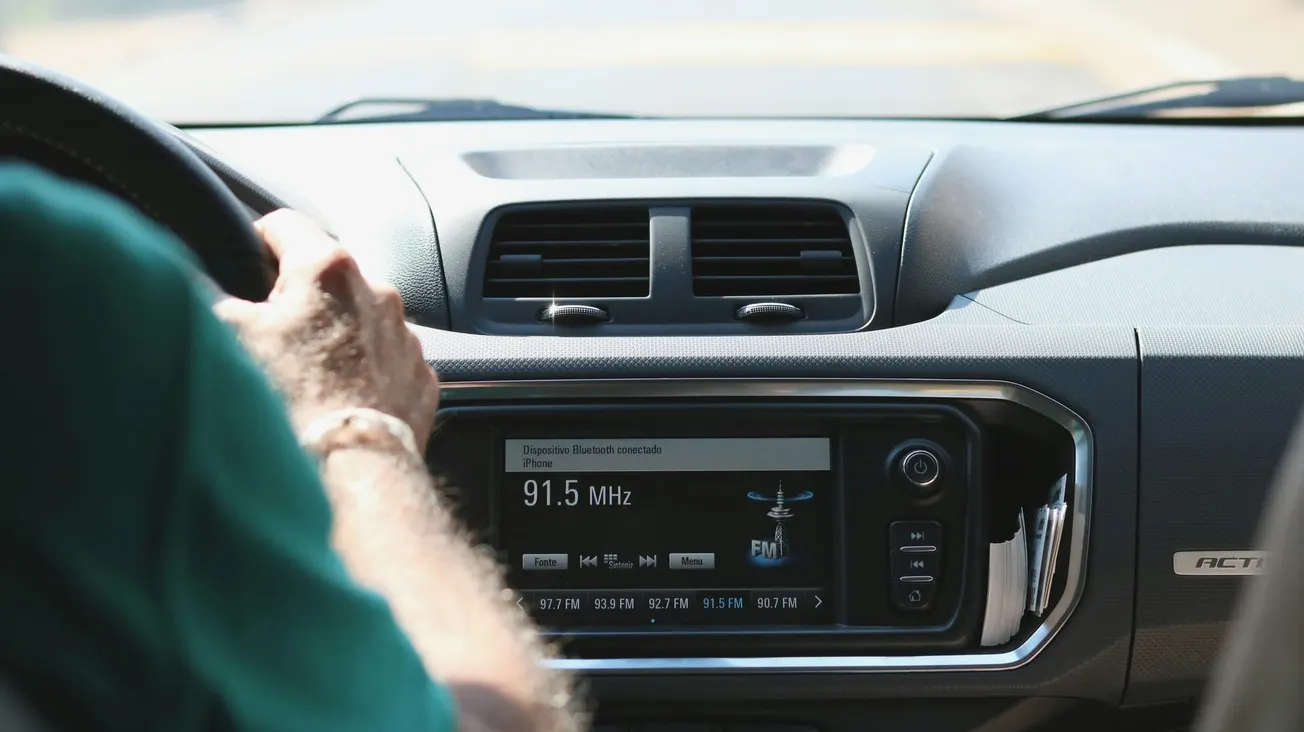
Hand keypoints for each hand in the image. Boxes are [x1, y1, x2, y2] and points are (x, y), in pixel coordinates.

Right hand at [214, 210, 439, 446]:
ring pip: (359, 321)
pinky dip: (363, 374)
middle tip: (268, 338)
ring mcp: (405, 337)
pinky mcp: (420, 378)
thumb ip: (212, 296)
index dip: (256, 243)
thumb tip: (200, 289)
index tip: (244, 263)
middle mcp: (377, 292)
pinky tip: (338, 401)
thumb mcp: (227, 336)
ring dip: (333, 337)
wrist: (351, 472)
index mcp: (327, 268)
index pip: (285, 225)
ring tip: (304, 379)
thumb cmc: (288, 402)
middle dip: (297, 300)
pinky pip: (386, 363)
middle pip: (325, 278)